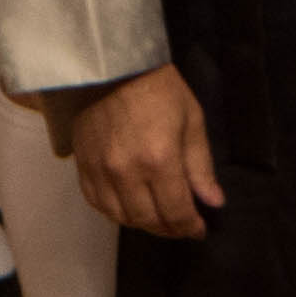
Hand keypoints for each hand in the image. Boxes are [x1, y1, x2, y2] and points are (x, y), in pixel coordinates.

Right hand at [51, 62, 222, 236]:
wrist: (111, 67)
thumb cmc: (159, 89)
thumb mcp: (192, 121)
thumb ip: (201, 166)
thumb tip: (213, 202)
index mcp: (159, 160)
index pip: (176, 212)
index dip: (190, 227)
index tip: (199, 230)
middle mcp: (126, 172)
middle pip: (148, 220)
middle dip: (169, 229)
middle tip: (182, 227)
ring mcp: (100, 172)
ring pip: (121, 217)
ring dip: (143, 224)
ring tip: (160, 219)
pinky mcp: (82, 166)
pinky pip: (97, 204)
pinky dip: (116, 212)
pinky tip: (131, 208)